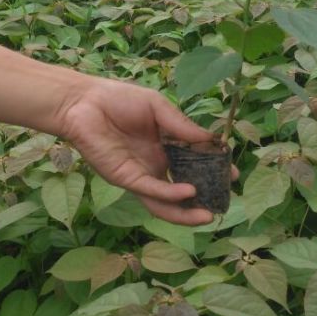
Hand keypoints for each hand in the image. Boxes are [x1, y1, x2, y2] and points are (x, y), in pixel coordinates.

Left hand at [57, 77, 233, 225]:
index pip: (193, 163)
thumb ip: (181, 125)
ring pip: (166, 202)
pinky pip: (151, 191)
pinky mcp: (126, 178)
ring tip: (208, 215)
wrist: (84, 102)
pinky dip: (170, 195)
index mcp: (164, 146)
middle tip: (226, 198)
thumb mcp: (157, 108)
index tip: (233, 173)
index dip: (213, 170)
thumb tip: (211, 139)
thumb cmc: (119, 100)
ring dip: (187, 212)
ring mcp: (140, 174)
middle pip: (182, 189)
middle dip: (204, 197)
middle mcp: (154, 164)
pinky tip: (189, 192)